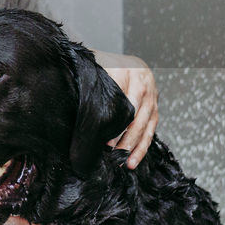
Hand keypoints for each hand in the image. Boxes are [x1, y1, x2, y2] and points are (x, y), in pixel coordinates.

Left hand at [98, 53, 157, 169]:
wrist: (123, 61)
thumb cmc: (104, 65)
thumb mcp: (95, 66)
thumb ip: (88, 78)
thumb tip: (69, 93)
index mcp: (129, 70)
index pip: (124, 100)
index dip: (115, 120)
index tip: (103, 136)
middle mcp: (144, 83)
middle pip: (136, 115)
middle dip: (125, 137)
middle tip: (112, 152)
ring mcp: (152, 97)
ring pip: (145, 126)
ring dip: (135, 146)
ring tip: (125, 162)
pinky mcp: (155, 109)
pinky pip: (150, 131)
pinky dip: (142, 147)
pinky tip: (132, 160)